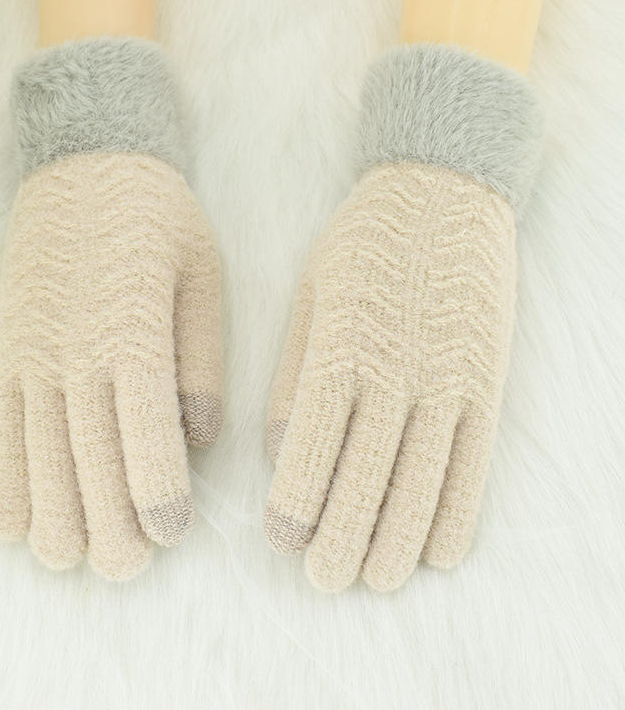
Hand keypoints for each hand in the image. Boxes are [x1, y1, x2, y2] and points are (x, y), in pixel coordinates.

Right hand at [0, 38, 221, 579]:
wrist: (85, 163)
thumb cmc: (157, 219)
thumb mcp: (203, 274)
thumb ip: (202, 360)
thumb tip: (201, 437)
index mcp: (134, 334)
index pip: (146, 435)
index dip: (157, 495)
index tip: (171, 533)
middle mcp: (76, 354)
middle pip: (87, 463)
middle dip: (108, 527)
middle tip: (129, 564)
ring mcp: (31, 355)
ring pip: (36, 459)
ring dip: (54, 519)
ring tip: (76, 557)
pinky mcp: (5, 352)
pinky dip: (0, 484)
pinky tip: (14, 524)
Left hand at [264, 161, 515, 590]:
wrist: (443, 191)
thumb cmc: (363, 244)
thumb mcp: (310, 294)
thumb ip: (295, 375)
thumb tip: (281, 453)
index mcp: (342, 344)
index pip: (314, 442)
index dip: (296, 501)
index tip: (281, 540)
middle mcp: (397, 368)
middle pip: (368, 475)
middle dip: (342, 537)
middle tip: (323, 579)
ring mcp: (450, 377)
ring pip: (423, 480)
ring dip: (397, 540)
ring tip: (374, 578)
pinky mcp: (488, 380)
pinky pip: (476, 461)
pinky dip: (457, 513)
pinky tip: (437, 551)